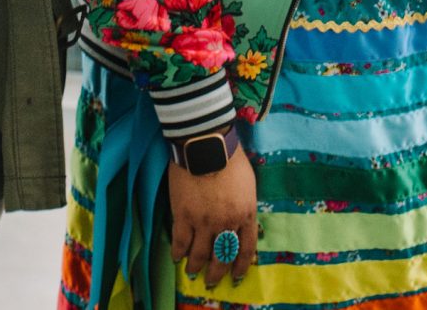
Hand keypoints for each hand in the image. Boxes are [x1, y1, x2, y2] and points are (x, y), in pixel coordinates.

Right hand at [169, 146, 257, 286]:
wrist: (206, 144)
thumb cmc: (231, 159)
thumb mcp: (249, 185)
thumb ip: (246, 207)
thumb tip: (244, 223)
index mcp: (246, 215)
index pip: (245, 250)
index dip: (241, 266)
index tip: (237, 276)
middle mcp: (226, 223)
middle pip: (222, 257)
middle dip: (217, 273)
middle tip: (212, 281)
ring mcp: (204, 221)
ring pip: (200, 254)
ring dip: (196, 266)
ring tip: (192, 272)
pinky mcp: (183, 215)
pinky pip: (180, 241)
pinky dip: (178, 252)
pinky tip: (177, 257)